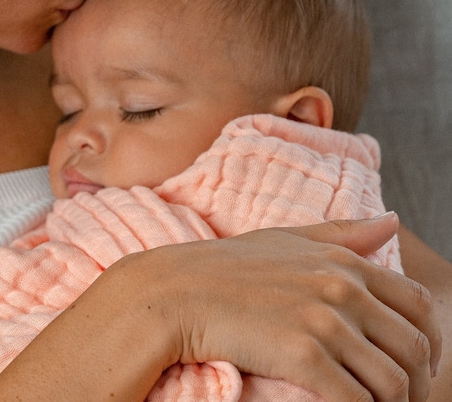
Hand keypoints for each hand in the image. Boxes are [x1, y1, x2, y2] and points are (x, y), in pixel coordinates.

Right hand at [137, 213, 439, 401]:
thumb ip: (343, 232)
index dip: (429, 342)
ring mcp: (323, 321)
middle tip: (397, 399)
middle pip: (414, 349)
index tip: (416, 364)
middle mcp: (341, 289)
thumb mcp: (287, 238)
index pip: (419, 306)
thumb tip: (393, 220)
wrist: (178, 291)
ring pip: (393, 382)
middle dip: (416, 383)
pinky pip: (355, 400)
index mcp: (343, 262)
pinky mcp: (302, 355)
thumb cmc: (227, 266)